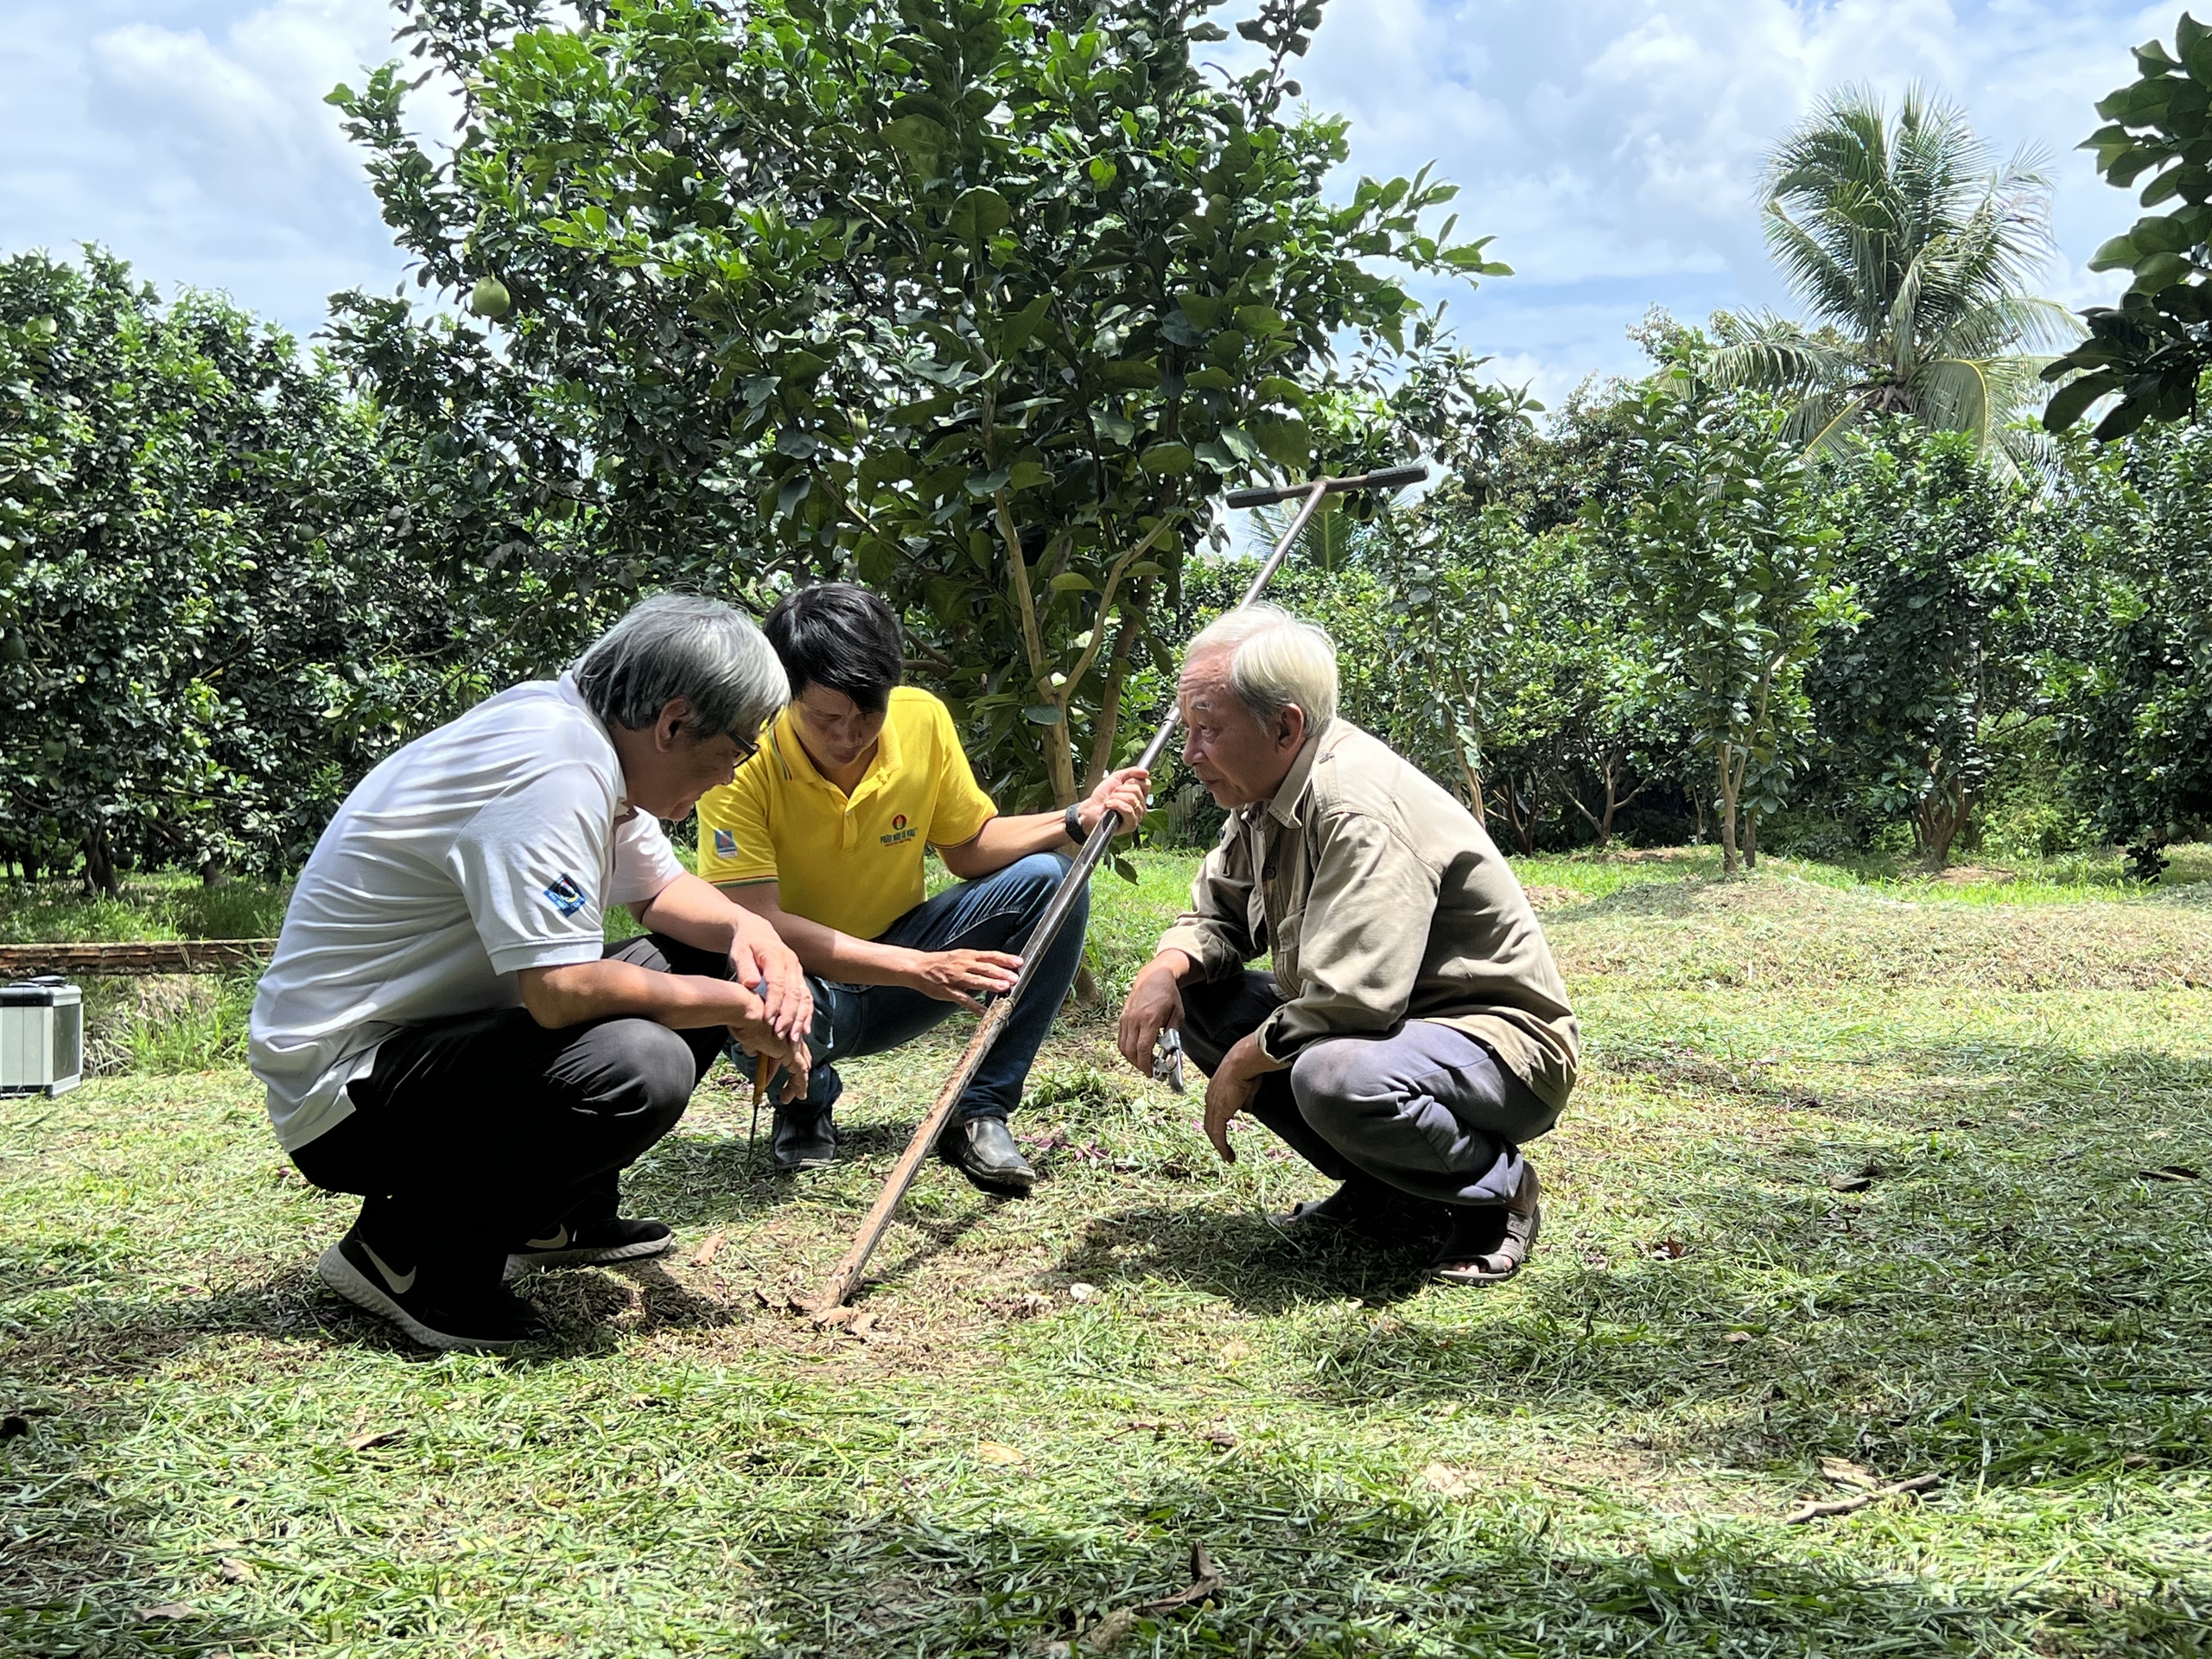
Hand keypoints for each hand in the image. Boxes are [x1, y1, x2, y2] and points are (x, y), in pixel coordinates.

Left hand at [728, 911, 811, 1043]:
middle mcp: (791, 964)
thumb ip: (745, 969)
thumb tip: (752, 984)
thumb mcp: (739, 952)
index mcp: (775, 957)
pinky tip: (805, 1030)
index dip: (774, 1003)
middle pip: (794, 993)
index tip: (768, 1020)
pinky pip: (807, 998)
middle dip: (789, 1016)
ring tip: (794, 1038)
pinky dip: (807, 1015)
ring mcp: (797, 971)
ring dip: (800, 1019)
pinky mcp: (799, 977)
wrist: (757, 930)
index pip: (777, 983)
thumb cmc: (745, 943)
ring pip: (804, 997)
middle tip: (780, 1035)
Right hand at [728, 988, 812, 1103]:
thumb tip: (754, 1054)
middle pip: (798, 1059)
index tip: (770, 1076)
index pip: (786, 1050)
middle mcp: (790, 1036)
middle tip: (788, 1089)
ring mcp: (792, 1044)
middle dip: (794, 1076)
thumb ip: (755, 1048)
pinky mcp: (791, 1053)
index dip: (779, 1064)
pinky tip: (799, 1095)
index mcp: (781, 1031)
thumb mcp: (749, 1040)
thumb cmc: (744, 1021)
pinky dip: (800, 1085)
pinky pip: (800, 1073)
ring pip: (801, 1068)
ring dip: (796, 1084)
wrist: (747, 1013)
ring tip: (790, 1097)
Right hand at [907, 947, 1022, 1013]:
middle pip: (985, 968)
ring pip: (975, 981)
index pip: (990, 956)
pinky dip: (974, 1006)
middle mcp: (963, 965)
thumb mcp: (961, 956)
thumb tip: (1000, 965)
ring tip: (1004, 988)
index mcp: (968, 956)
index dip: (1005, 959)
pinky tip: (985, 1012)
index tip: (1019, 962)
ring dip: (991, 984)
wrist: (918, 967)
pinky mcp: (948, 991)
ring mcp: (956, 979)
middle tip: (1014, 977)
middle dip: (1001, 973)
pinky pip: (963, 1000)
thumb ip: (979, 961)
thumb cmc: (943, 962)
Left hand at [1077, 766, 1150, 840]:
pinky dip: (1116, 804)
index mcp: (1140, 795)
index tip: (1121, 784)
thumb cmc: (1102, 796)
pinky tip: (1109, 806)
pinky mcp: (1131, 824)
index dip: (1132, 780)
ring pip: (1132, 799)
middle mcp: (1141, 806)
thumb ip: (1131, 772)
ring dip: (1116, 797)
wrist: (1090, 809)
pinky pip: (1128, 809)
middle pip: (1137, 790)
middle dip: (1120, 789)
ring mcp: (1138, 816)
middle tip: (1112, 795)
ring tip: (1109, 802)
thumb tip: (1146, 772)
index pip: (1146, 783)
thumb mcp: (1117, 778)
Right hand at [1117, 952, 1186, 1073]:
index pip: (1143, 1048)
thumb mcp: (1177, 1014)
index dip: (1146, 1064)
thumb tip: (1171, 1052)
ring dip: (1132, 1058)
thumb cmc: (1168, 994)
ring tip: (1143, 1061)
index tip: (1152, 1072)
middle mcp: (1134, 1019)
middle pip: (1131, 1050)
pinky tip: (1136, 1050)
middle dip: (1139, 1064)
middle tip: (1149, 1070)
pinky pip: (1121, 1038)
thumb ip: (1173, 1034)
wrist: (1154, 976)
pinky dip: (1127, 1048)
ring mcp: (1126, 1018)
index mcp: (1149, 1019)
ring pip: (1123, 1046)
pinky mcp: (1122, 1017)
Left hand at [1201, 1032, 1272, 1163]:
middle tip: (1223, 1149)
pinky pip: (1217, 1134)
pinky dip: (1221, 1146)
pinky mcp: (1219, 1112)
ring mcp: (1213, 1106)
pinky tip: (1227, 1154)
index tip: (1223, 1134)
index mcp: (1216, 1092)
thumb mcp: (1246, 1089)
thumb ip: (1245, 1101)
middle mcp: (1211, 1099)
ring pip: (1211, 1130)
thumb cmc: (1246, 1070)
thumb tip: (1246, 1109)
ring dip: (1219, 1144)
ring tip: (1226, 1155)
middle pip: (1210, 1123)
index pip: (1214, 1112)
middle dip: (1216, 1137)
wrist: (1242, 1063)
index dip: (1218, 1124)